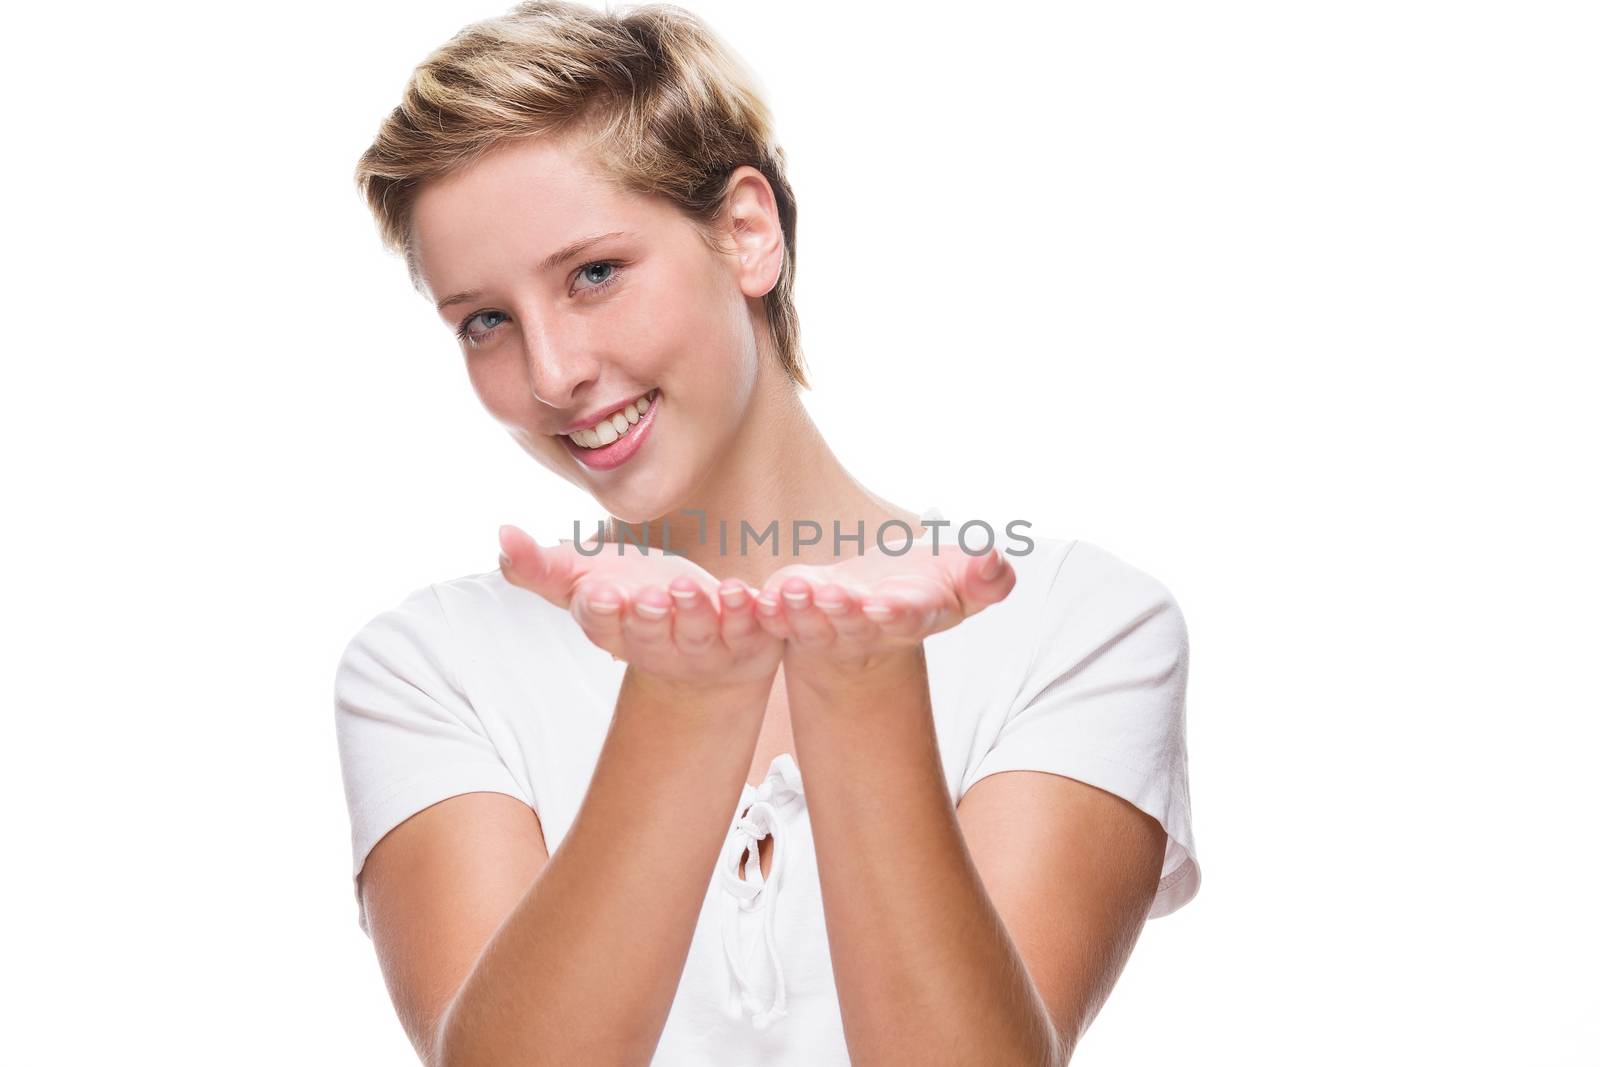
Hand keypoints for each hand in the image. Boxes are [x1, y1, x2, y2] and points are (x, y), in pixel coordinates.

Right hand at [497, 524, 783, 689]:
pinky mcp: (749, 641)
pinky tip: (741, 590)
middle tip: (647, 597)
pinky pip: (750, 627)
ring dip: (695, 612)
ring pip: (700, 634)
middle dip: (648, 618)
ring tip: (688, 589)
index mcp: (616, 632)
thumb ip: (541, 566)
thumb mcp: (585, 580)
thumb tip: (501, 537)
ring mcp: (705, 649)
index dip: (602, 612)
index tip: (599, 594)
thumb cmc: (633, 602)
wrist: (701, 643)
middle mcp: (659, 647)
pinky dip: (746, 611)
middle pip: (650, 636)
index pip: (603, 625)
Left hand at [751, 542, 1016, 677]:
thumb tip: (997, 560)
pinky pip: (776, 618)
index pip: (908, 618)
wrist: (876, 604)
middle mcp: (867, 629)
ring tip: (795, 590)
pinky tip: (760, 597)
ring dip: (801, 610)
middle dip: (844, 612)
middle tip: (835, 595)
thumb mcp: (962, 581)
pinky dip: (766, 610)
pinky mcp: (792, 617)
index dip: (898, 613)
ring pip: (811, 626)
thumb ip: (987, 578)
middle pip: (854, 624)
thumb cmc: (926, 588)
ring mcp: (826, 628)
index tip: (887, 604)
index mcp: (911, 617)